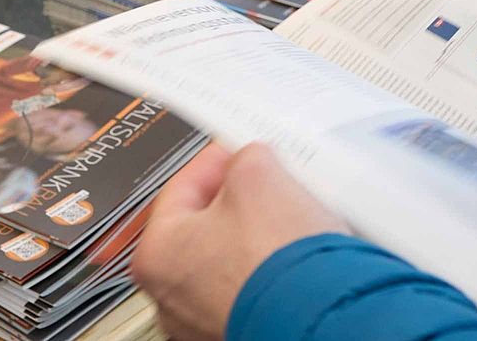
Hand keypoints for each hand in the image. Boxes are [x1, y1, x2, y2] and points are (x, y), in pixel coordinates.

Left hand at [133, 143, 349, 340]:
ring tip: (289, 223)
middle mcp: (171, 295)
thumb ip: (245, 157)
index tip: (240, 153)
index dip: (219, 160)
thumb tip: (251, 159)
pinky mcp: (240, 329)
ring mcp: (204, 320)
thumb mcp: (259, 177)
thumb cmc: (278, 265)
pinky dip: (270, 271)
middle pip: (206, 225)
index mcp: (156, 254)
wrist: (320, 318)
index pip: (183, 185)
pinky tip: (295, 259)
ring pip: (230, 259)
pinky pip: (251, 287)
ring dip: (258, 237)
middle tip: (268, 185)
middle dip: (240, 201)